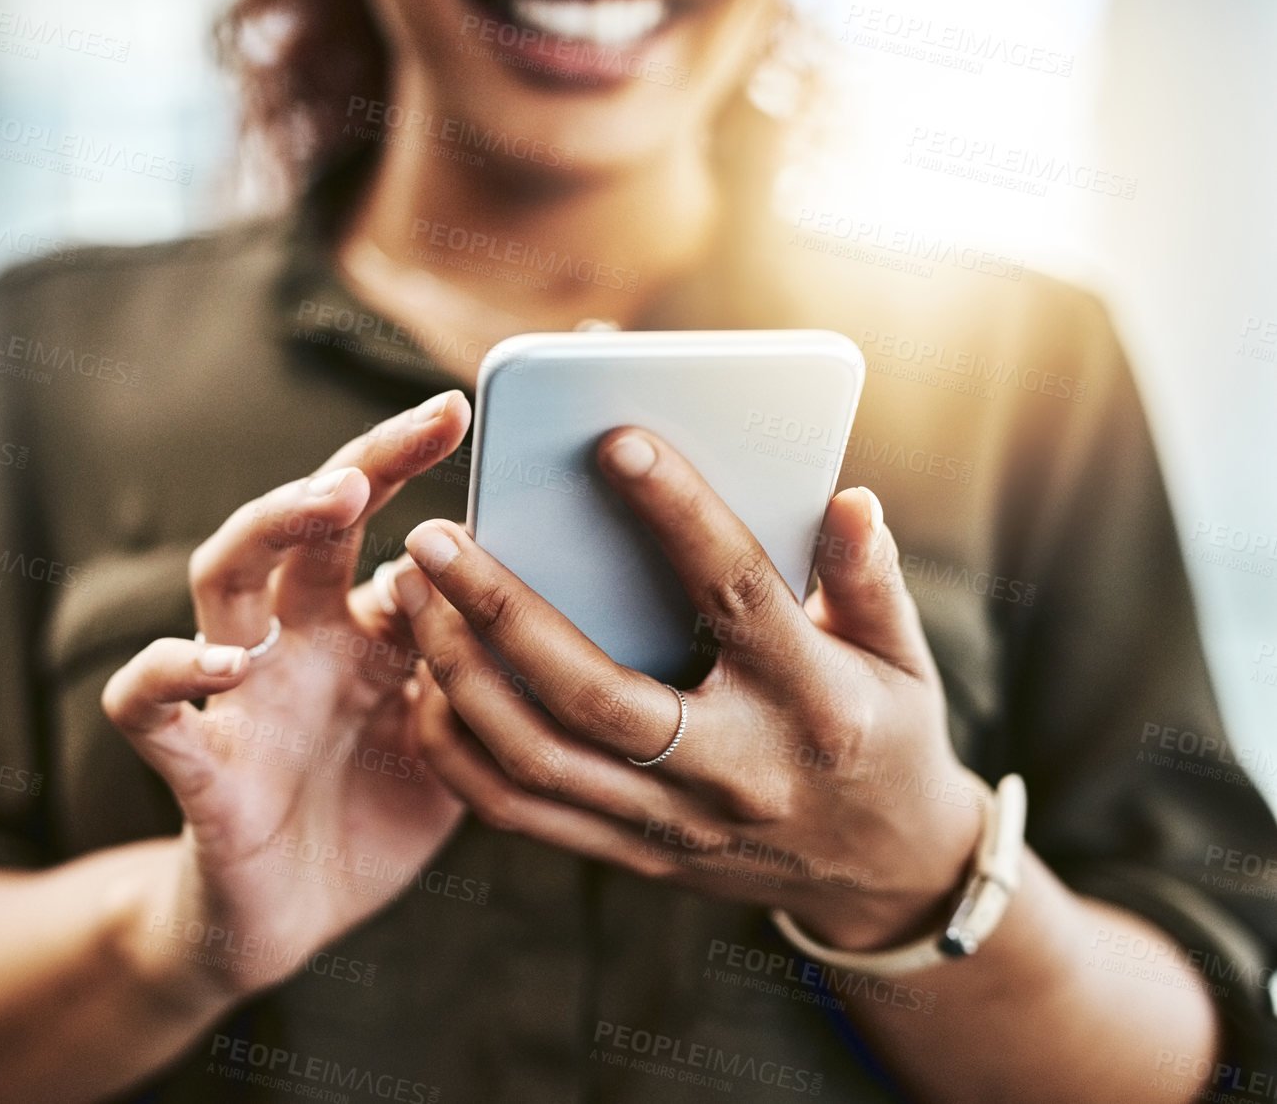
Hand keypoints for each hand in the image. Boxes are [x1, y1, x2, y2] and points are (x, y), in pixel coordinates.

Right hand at [100, 391, 470, 992]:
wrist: (292, 920)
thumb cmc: (373, 812)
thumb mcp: (451, 736)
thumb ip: (481, 670)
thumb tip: (544, 590)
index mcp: (355, 628)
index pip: (375, 522)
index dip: (413, 463)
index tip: (475, 409)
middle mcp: (292, 639)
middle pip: (304, 521)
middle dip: (363, 461)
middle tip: (431, 422)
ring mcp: (237, 694)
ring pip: (221, 576)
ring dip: (272, 524)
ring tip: (335, 499)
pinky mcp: (199, 766)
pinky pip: (151, 706)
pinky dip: (169, 674)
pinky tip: (224, 662)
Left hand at [395, 426, 987, 949]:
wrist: (883, 874)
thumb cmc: (884, 732)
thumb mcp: (904, 655)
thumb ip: (868, 577)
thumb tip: (846, 498)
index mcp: (812, 701)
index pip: (737, 594)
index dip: (680, 514)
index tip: (614, 439)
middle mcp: (735, 771)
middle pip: (596, 692)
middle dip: (502, 610)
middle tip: (434, 536)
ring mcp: (675, 824)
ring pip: (538, 759)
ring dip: (458, 674)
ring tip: (408, 595)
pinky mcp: (634, 855)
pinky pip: (520, 812)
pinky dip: (457, 751)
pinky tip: (422, 682)